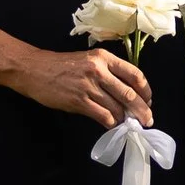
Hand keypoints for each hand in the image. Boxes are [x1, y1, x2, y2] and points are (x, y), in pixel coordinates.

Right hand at [18, 43, 152, 129]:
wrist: (35, 70)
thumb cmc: (62, 66)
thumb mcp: (88, 60)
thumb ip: (108, 73)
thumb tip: (126, 94)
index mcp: (104, 58)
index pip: (135, 74)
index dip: (146, 90)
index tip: (148, 100)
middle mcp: (99, 70)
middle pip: (130, 94)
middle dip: (142, 110)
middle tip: (147, 120)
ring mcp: (89, 87)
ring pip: (117, 107)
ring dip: (126, 119)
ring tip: (128, 124)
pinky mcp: (79, 102)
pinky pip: (103, 116)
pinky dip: (111, 124)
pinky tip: (113, 126)